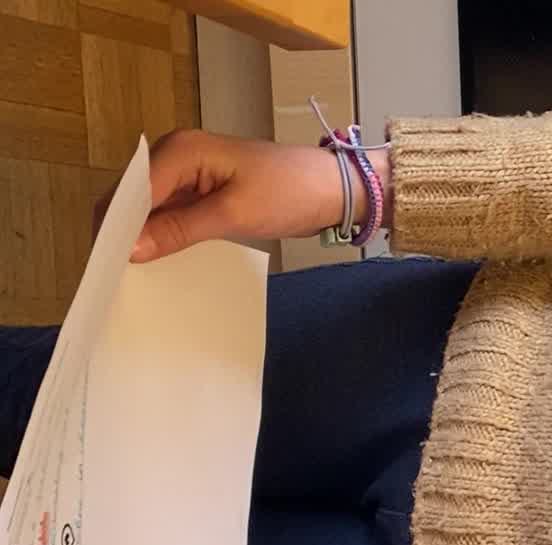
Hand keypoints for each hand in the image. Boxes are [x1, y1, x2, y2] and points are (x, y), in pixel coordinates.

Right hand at [112, 129, 382, 262]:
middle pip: (133, 198)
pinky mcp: (203, 194)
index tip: (107, 265)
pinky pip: (172, 215)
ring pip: (150, 209)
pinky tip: (162, 263)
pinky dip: (165, 236)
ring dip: (144, 237)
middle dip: (124, 232)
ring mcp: (188, 176)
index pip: (130, 191)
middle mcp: (176, 157)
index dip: (116, 226)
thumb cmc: (290, 193)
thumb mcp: (233, 215)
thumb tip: (132, 249)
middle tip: (118, 276)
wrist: (335, 190)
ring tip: (135, 276)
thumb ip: (180, 230)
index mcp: (180, 150)